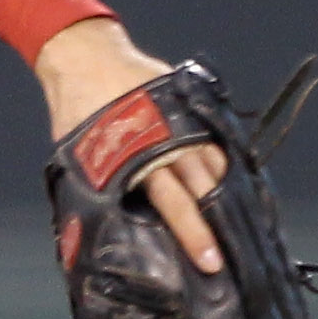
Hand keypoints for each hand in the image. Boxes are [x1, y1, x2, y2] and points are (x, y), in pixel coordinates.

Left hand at [34, 16, 227, 272]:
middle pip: (203, 188)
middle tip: (230, 257)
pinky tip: (233, 183)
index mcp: (137, 155)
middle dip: (217, 225)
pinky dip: (225, 162)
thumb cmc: (78, 114)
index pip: (174, 204)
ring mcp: (183, 116)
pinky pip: (215, 137)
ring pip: (216, 162)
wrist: (86, 55)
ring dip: (227, 194)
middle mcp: (167, 137)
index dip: (194, 235)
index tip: (209, 262)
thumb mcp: (79, 158)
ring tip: (239, 222)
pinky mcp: (190, 100)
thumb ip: (101, 191)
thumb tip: (103, 233)